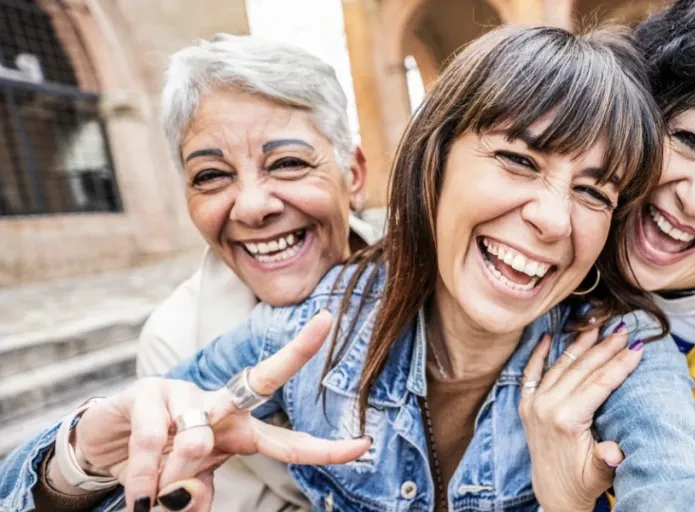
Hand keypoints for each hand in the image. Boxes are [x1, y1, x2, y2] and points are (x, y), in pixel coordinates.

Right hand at [71, 311, 370, 510]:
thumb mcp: (187, 482)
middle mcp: (219, 404)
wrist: (106, 444)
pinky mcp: (145, 392)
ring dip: (173, 474)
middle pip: (264, 378)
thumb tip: (190, 503)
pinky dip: (143, 475)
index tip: (363, 444)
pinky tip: (137, 488)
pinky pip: (151, 438)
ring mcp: (183, 392)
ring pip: (195, 436)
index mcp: (239, 430)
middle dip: (297, 353)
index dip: (325, 448)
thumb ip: (197, 492)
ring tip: (151, 496)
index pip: (289, 440)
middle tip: (325, 324)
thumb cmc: (162, 459)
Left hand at [518, 323, 644, 511]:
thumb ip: (605, 460)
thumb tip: (614, 452)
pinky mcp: (526, 405)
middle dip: (605, 347)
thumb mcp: (598, 474)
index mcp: (566, 420)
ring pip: (561, 365)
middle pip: (582, 369)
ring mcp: (534, 404)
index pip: (599, 383)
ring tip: (598, 327)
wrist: (554, 495)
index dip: (621, 364)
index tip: (638, 346)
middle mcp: (546, 407)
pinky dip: (540, 354)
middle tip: (624, 329)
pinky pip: (531, 372)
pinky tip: (550, 336)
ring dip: (580, 345)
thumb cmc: (581, 482)